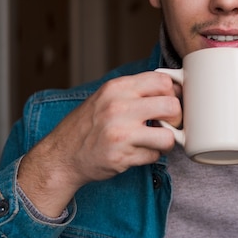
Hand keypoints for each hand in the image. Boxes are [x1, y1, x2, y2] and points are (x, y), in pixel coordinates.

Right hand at [17, 71, 181, 216]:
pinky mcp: (121, 156)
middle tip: (169, 124)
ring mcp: (120, 133)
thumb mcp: (108, 97)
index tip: (170, 102)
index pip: (163, 81)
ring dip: (167, 142)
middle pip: (171, 106)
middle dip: (176, 118)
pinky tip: (139, 152)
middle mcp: (118, 107)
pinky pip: (154, 156)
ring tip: (156, 141)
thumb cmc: (89, 125)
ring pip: (168, 136)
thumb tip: (175, 88)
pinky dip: (151, 156)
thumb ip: (136, 90)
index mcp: (117, 88)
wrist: (61, 155)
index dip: (173, 93)